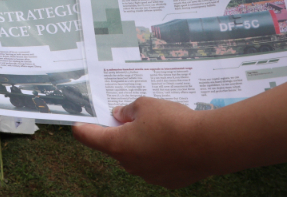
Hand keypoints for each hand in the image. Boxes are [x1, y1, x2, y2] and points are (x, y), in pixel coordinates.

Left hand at [72, 97, 211, 188]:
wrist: (208, 144)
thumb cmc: (172, 121)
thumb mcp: (145, 105)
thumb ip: (127, 110)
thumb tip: (119, 115)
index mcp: (117, 144)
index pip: (88, 137)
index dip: (82, 128)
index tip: (78, 123)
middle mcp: (129, 164)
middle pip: (115, 147)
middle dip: (121, 133)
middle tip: (136, 117)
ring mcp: (148, 175)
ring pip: (136, 157)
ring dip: (141, 144)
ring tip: (162, 129)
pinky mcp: (167, 181)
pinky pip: (156, 165)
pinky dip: (159, 155)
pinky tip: (174, 144)